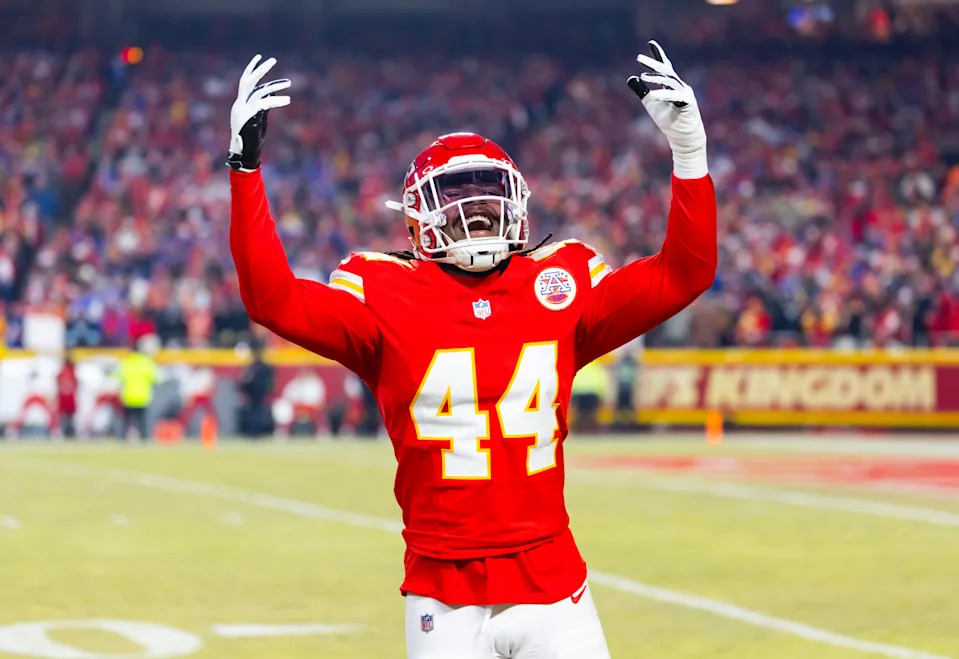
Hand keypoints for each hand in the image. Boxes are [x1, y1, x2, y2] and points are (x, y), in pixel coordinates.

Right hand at [227, 54, 290, 171]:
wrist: (245, 156)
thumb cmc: (253, 141)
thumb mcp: (259, 120)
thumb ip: (263, 106)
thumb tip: (272, 93)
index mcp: (239, 104)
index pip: (245, 82)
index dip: (252, 70)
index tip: (260, 59)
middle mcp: (238, 105)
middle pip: (248, 80)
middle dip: (260, 69)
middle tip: (273, 59)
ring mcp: (242, 110)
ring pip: (259, 91)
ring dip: (275, 86)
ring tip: (289, 83)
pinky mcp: (249, 117)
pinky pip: (264, 103)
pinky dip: (276, 100)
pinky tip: (287, 100)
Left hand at [627, 41, 706, 178]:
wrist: (683, 138)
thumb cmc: (668, 121)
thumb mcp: (650, 104)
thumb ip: (642, 91)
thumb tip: (630, 78)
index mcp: (671, 85)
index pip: (664, 67)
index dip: (658, 55)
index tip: (650, 43)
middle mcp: (679, 86)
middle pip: (666, 71)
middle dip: (653, 63)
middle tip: (639, 58)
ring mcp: (685, 93)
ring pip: (670, 81)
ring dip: (656, 78)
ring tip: (643, 76)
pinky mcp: (688, 103)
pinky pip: (675, 97)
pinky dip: (664, 95)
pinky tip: (653, 95)